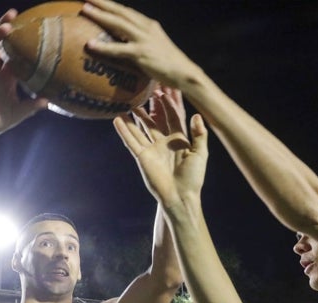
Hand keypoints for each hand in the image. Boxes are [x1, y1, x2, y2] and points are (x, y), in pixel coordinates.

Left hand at [82, 0, 198, 88]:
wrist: (184, 73)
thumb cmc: (169, 65)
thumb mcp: (155, 47)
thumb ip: (141, 43)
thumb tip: (125, 45)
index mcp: (150, 25)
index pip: (127, 12)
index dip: (112, 5)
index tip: (98, 0)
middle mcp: (146, 28)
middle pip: (121, 12)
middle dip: (103, 3)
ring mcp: (144, 40)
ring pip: (118, 24)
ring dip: (100, 15)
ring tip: (85, 10)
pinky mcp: (141, 53)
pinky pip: (118, 49)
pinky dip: (103, 46)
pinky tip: (90, 44)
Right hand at [113, 91, 207, 208]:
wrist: (180, 196)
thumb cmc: (193, 178)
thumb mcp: (200, 154)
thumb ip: (199, 134)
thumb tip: (197, 115)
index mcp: (179, 140)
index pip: (172, 117)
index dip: (168, 104)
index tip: (163, 91)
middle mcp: (164, 143)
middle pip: (154, 121)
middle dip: (149, 108)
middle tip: (143, 92)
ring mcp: (152, 150)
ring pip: (140, 130)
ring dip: (133, 118)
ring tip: (126, 104)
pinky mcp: (142, 157)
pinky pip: (131, 141)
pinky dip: (124, 131)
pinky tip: (117, 119)